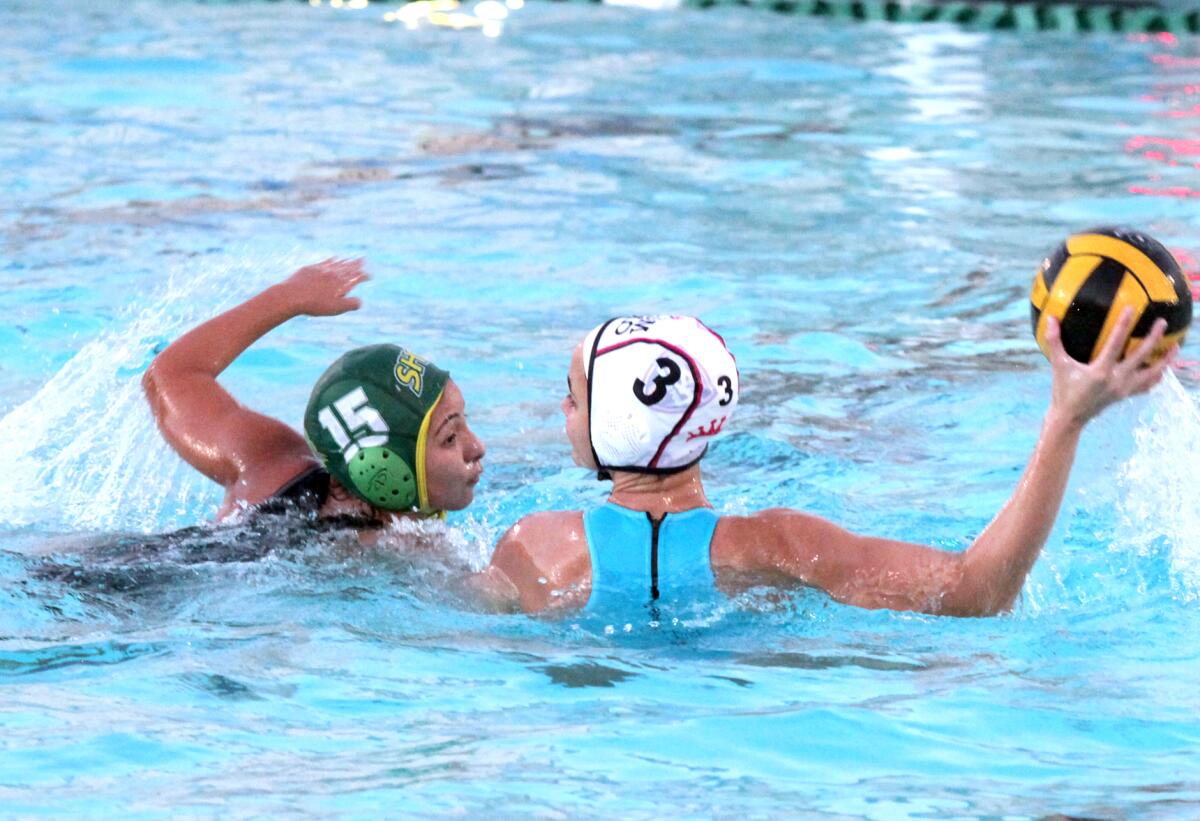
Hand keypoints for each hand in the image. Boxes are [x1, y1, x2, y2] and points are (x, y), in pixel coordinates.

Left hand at [283, 258, 367, 316]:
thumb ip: (351, 304)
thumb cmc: (315, 304)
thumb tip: (360, 301)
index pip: (356, 277)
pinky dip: (331, 260)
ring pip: (336, 263)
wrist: (292, 296)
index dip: (363, 276)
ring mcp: (321, 270)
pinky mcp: (309, 269)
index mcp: (341, 283)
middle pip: (347, 268)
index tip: (370, 275)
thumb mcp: (336, 308)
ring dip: (344, 261)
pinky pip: (324, 262)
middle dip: (356, 264)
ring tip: (350, 259)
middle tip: (362, 259)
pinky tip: (333, 258)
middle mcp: (333, 274)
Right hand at [1045, 308, 1174, 428]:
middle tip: (1162, 323)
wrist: (1070, 417)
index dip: (1123, 324)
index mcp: (1100, 371)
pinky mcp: (1125, 394)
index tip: (1132, 308)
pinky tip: (1162, 368)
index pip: (1116, 343)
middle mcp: (1116, 379)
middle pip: (1142, 356)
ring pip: (1152, 373)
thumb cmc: (1062, 390)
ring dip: (1165, 360)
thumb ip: (1054, 342)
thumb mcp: (1058, 364)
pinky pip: (1147, 385)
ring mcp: (1124, 388)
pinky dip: (1157, 376)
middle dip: (1154, 338)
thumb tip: (1050, 319)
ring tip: (1174, 347)